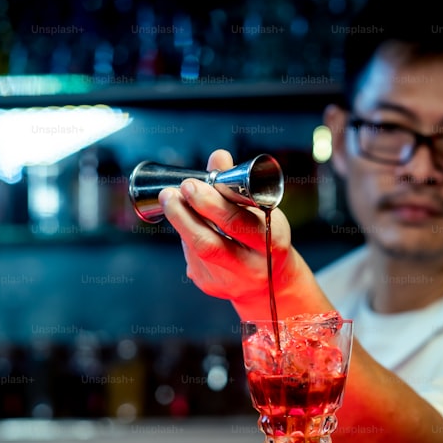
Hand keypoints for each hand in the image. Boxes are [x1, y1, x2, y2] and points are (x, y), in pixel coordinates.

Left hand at [158, 149, 301, 318]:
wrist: (272, 280)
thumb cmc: (266, 235)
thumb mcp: (262, 209)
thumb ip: (238, 184)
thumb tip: (219, 157)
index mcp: (271, 243)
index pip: (238, 224)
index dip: (211, 203)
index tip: (191, 183)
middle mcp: (250, 267)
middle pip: (210, 245)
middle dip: (185, 215)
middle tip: (170, 192)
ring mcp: (228, 282)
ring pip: (196, 252)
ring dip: (180, 222)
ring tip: (170, 199)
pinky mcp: (210, 286)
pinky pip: (191, 258)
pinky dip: (186, 234)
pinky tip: (186, 222)